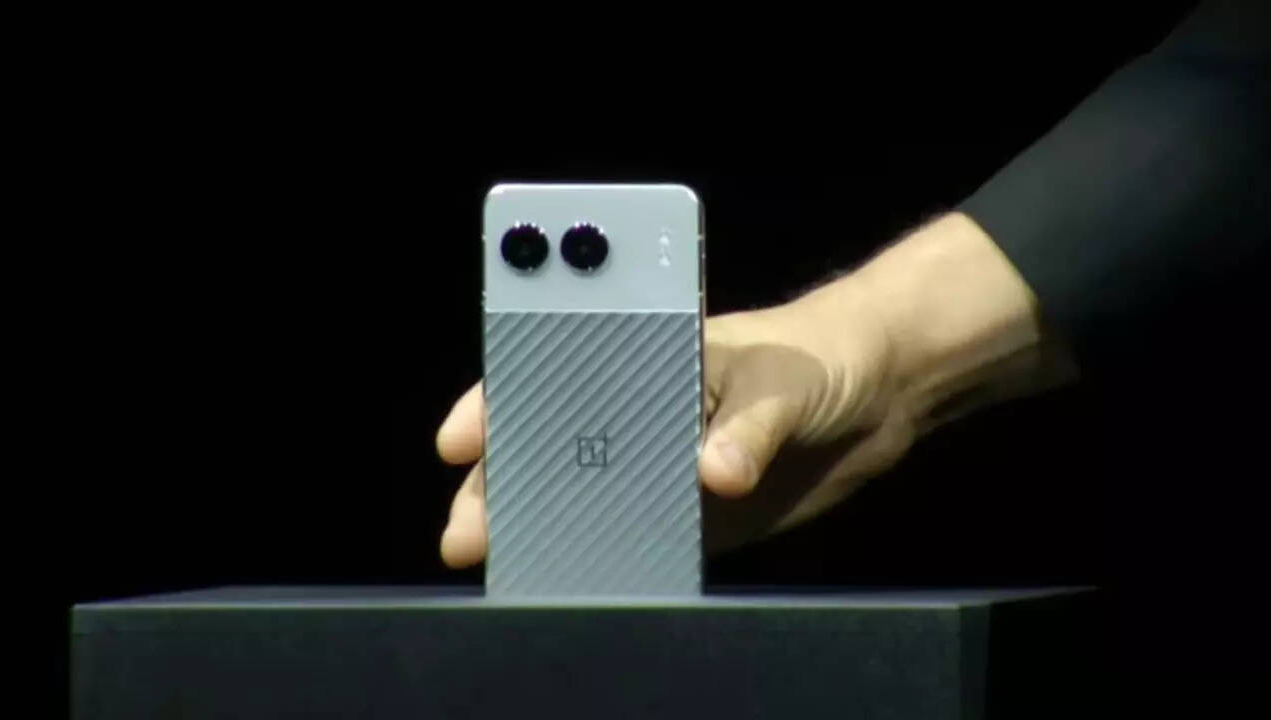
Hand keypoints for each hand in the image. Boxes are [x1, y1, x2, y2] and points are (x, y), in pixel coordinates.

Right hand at [436, 268, 904, 568]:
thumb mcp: (784, 380)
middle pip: (546, 443)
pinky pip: (633, 539)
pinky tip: (576, 584)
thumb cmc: (819, 357)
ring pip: (577, 496)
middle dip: (500, 482)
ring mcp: (657, 465)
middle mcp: (635, 410)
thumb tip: (713, 473)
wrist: (876, 399)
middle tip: (469, 529)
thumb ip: (749, 426)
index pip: (547, 368)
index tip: (463, 438)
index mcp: (641, 351)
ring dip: (540, 527)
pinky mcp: (689, 516)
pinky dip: (603, 561)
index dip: (497, 399)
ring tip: (508, 566)